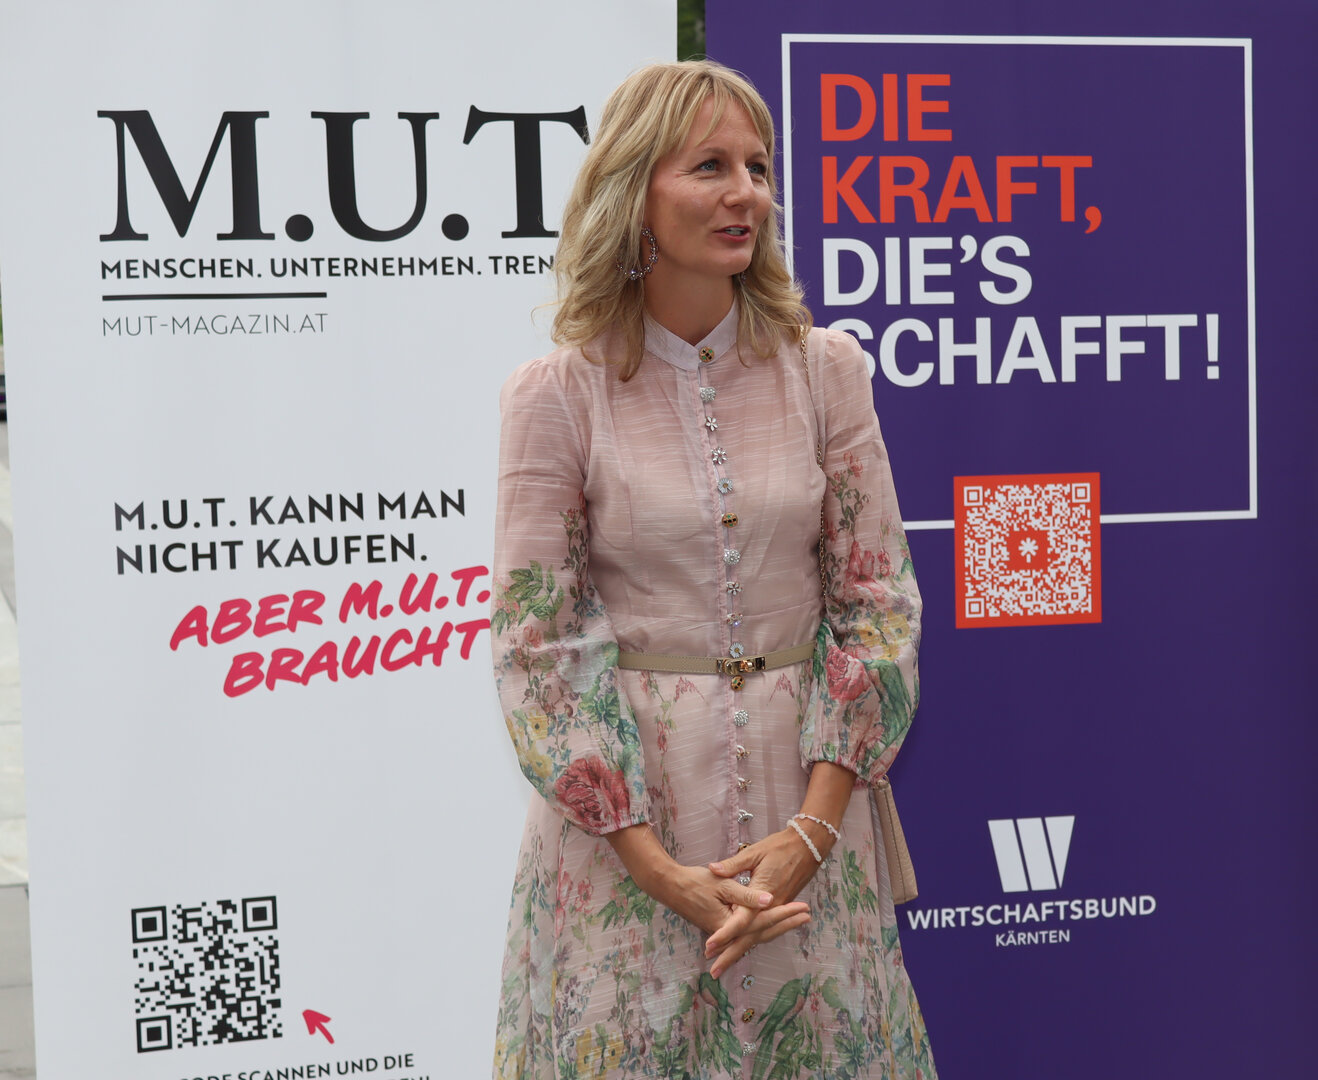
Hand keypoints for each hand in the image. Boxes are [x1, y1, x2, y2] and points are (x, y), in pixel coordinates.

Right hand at [604, 823, 811, 978]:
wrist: (670, 886)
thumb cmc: (694, 881)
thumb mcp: (721, 883)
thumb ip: (745, 894)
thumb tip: (769, 900)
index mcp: (730, 921)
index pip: (763, 920)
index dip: (784, 914)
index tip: (803, 908)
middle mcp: (729, 931)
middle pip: (763, 931)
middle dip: (786, 924)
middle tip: (808, 917)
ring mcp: (726, 930)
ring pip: (757, 933)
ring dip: (778, 927)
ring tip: (799, 920)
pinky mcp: (723, 926)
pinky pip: (749, 932)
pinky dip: (764, 928)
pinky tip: (774, 923)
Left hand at [703, 826, 826, 971]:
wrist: (808, 846)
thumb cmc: (780, 846)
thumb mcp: (755, 852)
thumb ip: (733, 865)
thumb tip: (713, 869)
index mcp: (762, 895)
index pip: (741, 921)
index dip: (724, 934)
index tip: (709, 946)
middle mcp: (770, 907)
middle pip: (749, 937)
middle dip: (730, 954)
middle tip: (714, 972)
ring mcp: (777, 909)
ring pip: (757, 936)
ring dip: (740, 950)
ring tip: (723, 964)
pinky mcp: (780, 906)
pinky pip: (765, 929)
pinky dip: (752, 940)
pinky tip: (743, 945)